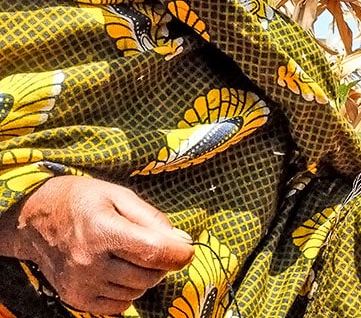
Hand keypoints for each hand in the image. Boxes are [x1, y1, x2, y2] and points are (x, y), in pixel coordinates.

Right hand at [0, 175, 194, 313]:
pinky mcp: (77, 299)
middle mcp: (90, 262)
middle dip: (162, 261)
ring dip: (145, 275)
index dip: (179, 252)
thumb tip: (182, 241)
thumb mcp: (120, 195)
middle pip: (150, 274)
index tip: (186, 247)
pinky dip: (128, 290)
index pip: (154, 251)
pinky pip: (121, 305)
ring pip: (138, 291)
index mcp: (103, 230)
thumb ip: (153, 219)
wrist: (35, 220)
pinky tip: (118, 271)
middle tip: (152, 245)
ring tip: (130, 255)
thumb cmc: (83, 201)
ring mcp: (82, 284)